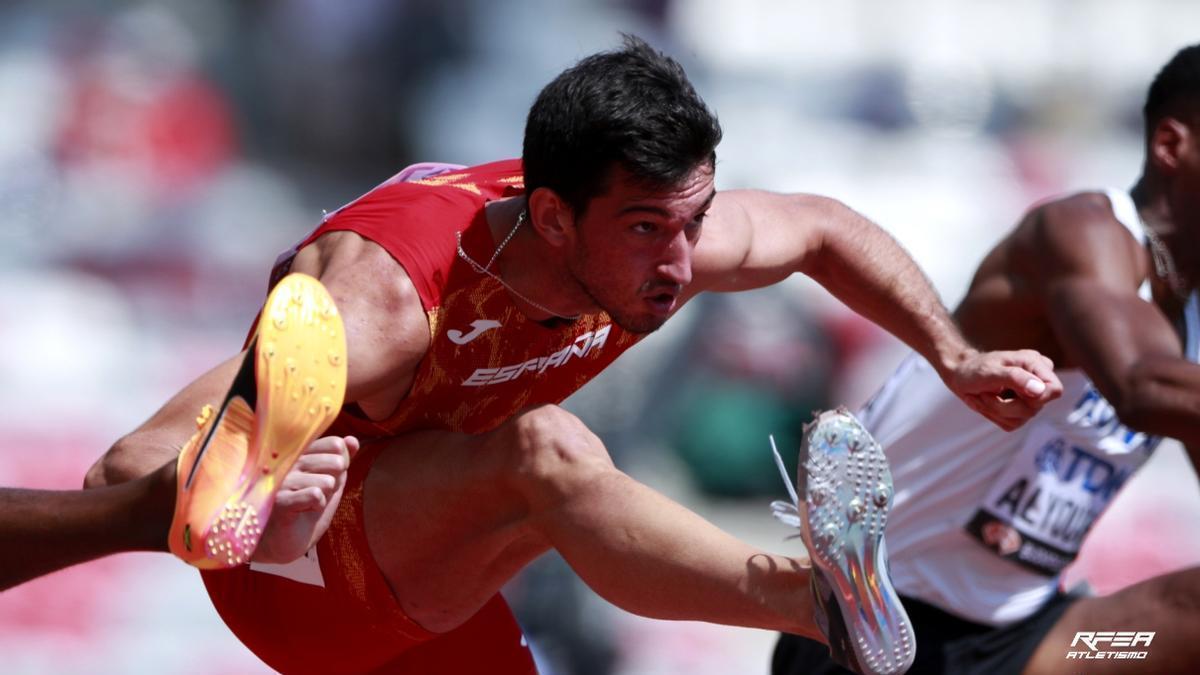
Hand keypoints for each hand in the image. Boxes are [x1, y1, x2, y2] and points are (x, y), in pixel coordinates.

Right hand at [252, 435, 359, 563]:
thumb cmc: (306, 510)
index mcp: (301, 453)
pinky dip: (317, 507)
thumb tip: (353, 440)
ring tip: (308, 504)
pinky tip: (304, 511)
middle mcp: (289, 461)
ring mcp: (283, 479)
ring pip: (327, 481)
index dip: (340, 465)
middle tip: (317, 495)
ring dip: (325, 498)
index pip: (335, 444)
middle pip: (336, 462)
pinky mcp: (281, 500)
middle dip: (334, 484)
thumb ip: (342, 460)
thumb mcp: (330, 482)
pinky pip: (315, 495)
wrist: (284, 542)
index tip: (325, 478)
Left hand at [945, 350, 1062, 430]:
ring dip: (994, 410)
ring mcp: (1029, 400)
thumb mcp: (991, 371)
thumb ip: (1016, 378)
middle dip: (1004, 404)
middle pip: (1034, 408)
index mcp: (1035, 365)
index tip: (1015, 393)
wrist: (960, 376)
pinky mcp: (1018, 413)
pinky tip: (985, 401)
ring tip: (982, 395)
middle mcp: (1036, 383)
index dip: (1039, 397)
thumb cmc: (975, 368)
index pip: (1054, 389)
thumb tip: (1040, 390)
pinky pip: (1011, 424)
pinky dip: (992, 415)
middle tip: (985, 391)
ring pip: (1020, 419)